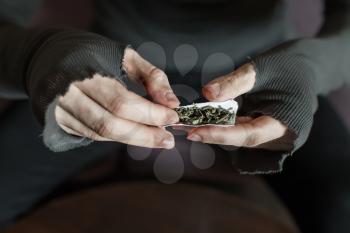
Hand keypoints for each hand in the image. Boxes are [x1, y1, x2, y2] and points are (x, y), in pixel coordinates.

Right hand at [55, 48, 179, 148]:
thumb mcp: (125, 56)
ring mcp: (61, 111)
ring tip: (158, 139)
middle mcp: (68, 94)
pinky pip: (94, 135)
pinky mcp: (60, 123)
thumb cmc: (92, 53)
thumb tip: (173, 103)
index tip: (173, 116)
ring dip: (134, 140)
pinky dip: (118, 137)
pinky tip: (136, 134)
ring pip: (102, 135)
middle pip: (110, 125)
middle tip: (168, 139)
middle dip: (145, 135)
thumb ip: (152, 76)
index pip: (121, 102)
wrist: (48, 56)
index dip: (149, 113)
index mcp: (83, 71)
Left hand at [185, 63, 294, 150]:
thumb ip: (236, 82)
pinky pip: (243, 127)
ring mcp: (271, 131)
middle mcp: (278, 134)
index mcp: (285, 123)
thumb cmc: (290, 65)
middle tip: (186, 129)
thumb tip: (207, 93)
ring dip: (216, 129)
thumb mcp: (262, 69)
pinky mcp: (264, 125)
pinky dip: (225, 123)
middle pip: (242, 138)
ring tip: (190, 124)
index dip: (221, 135)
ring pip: (240, 134)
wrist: (310, 66)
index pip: (248, 135)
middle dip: (214, 134)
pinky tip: (206, 118)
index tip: (195, 132)